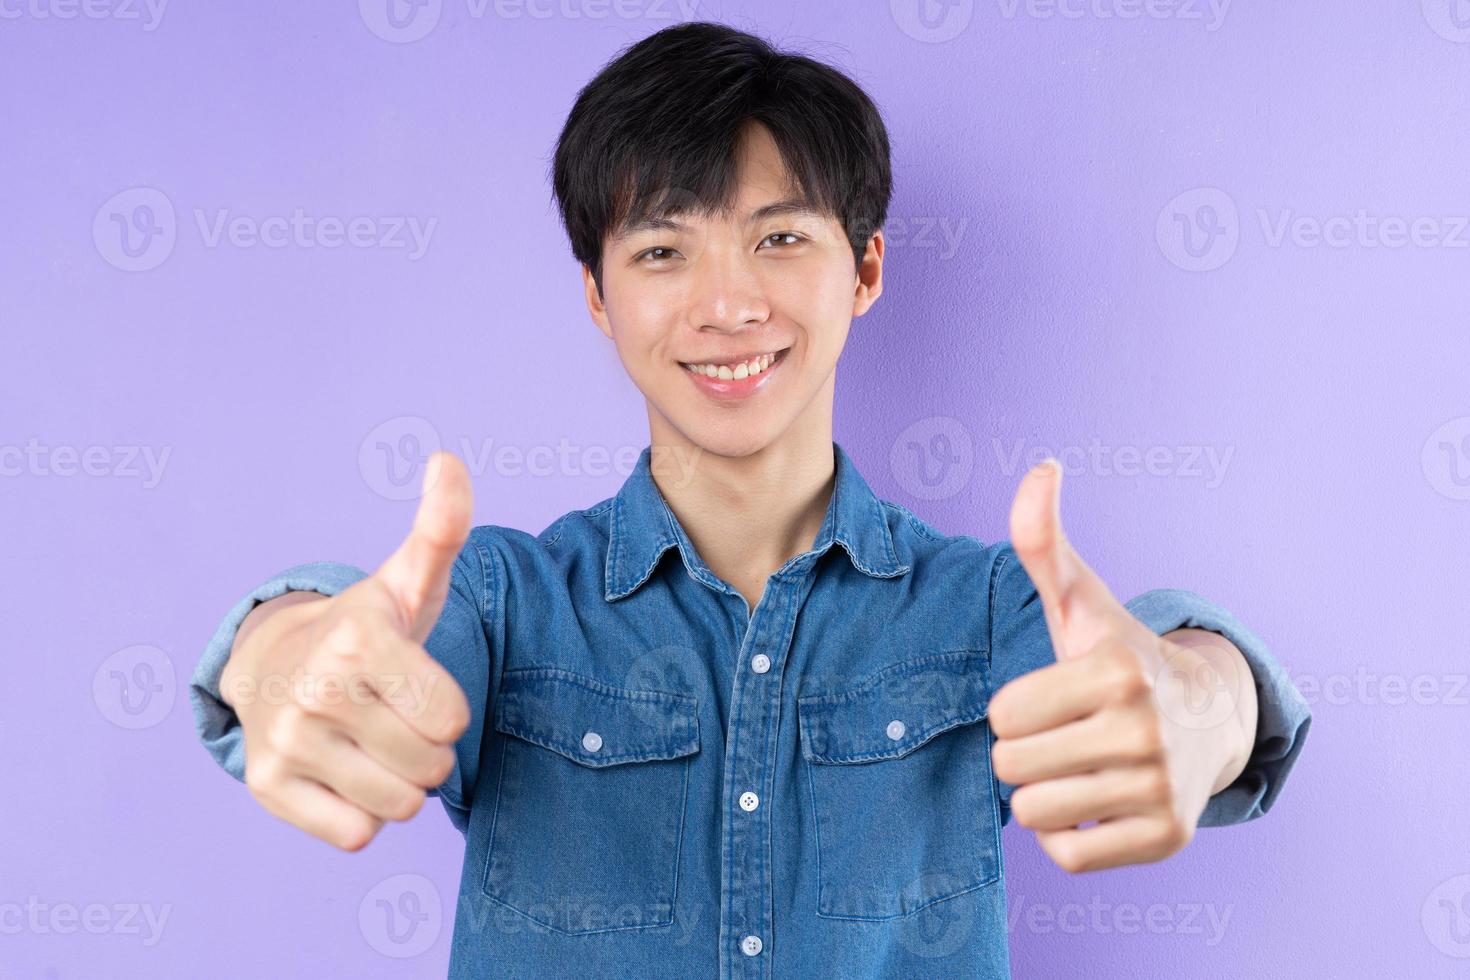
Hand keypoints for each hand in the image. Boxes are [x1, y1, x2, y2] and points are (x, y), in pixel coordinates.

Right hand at [220, 452, 474, 850]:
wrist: (273, 664)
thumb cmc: (365, 628)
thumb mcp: (407, 578)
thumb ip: (441, 527)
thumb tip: (447, 459)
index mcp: (357, 638)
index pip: (450, 717)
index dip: (445, 707)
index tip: (415, 683)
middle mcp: (314, 690)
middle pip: (430, 766)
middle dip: (428, 748)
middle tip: (396, 715)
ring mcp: (285, 743)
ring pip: (397, 806)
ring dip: (400, 783)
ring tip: (374, 742)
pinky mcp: (267, 789)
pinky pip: (355, 835)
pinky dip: (363, 814)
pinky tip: (345, 771)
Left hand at [988, 460, 1249, 872]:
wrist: (1204, 716)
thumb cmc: (1116, 656)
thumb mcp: (1080, 600)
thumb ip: (1044, 540)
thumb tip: (1042, 465)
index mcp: (1114, 668)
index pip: (1001, 715)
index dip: (1015, 708)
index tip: (1053, 697)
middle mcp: (1144, 729)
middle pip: (1009, 767)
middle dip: (1024, 752)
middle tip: (1065, 734)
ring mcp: (1161, 788)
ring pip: (1033, 813)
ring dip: (1043, 793)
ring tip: (1079, 766)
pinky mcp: (1169, 839)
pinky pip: (1068, 855)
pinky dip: (1068, 836)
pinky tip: (1095, 802)